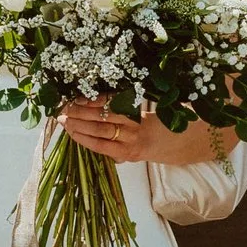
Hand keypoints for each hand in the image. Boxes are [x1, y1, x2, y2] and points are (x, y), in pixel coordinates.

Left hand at [59, 100, 231, 169]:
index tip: (77, 96)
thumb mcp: (153, 104)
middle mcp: (137, 129)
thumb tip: (102, 90)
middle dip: (81, 114)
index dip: (94, 101)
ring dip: (81, 128)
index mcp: (142, 112)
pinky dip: (88, 142)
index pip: (114, 105)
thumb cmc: (166, 119)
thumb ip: (130, 99)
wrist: (183, 144)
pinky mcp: (129, 156)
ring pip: (102, 135)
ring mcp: (132, 145)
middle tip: (63, 108)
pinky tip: (75, 135)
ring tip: (64, 121)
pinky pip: (104, 149)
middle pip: (104, 120)